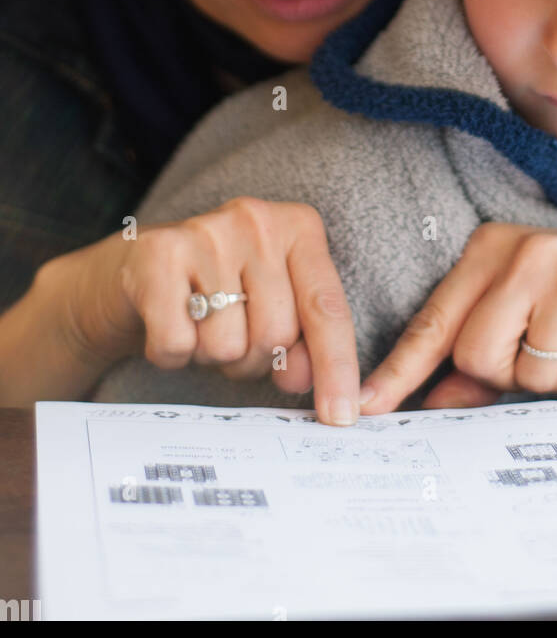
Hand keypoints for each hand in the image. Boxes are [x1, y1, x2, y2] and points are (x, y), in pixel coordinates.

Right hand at [65, 196, 359, 425]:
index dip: (336, 369)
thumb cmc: (217, 293)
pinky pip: (177, 343)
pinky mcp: (157, 254)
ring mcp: (206, 232)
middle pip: (277, 333)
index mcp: (299, 228)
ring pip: (227, 344)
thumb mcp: (272, 309)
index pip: (327, 308)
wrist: (134, 272)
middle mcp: (257, 219)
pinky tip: (167, 323)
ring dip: (211, 355)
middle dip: (254, 358)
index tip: (341, 418)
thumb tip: (301, 379)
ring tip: (199, 325)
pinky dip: (171, 353)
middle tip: (232, 337)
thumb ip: (302, 342)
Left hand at [359, 218, 556, 413]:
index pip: (434, 320)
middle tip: (547, 348)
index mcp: (491, 248)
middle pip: (477, 356)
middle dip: (508, 374)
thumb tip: (433, 401)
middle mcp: (526, 252)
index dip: (399, 371)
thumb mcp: (532, 305)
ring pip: (532, 373)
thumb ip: (481, 351)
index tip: (365, 410)